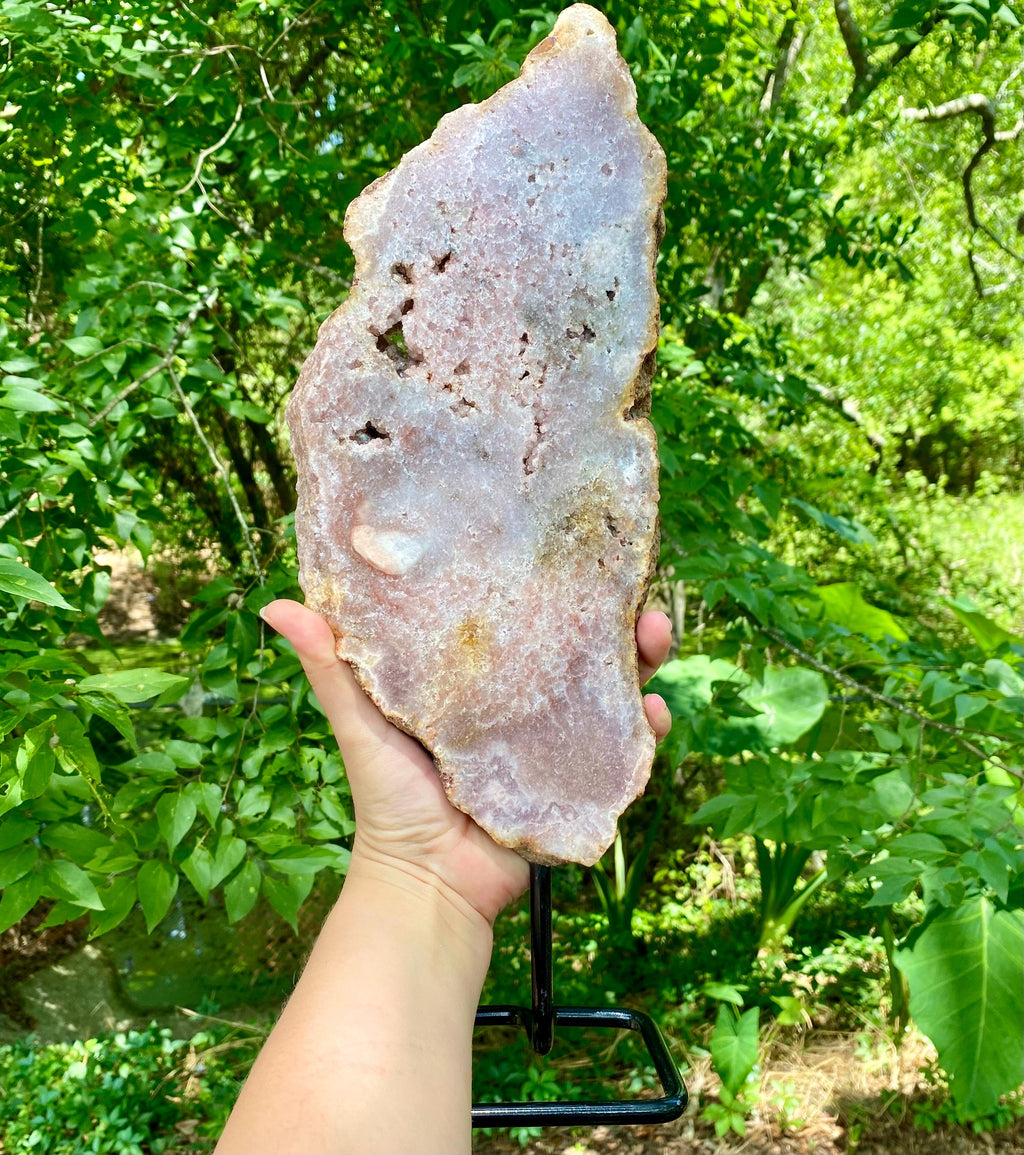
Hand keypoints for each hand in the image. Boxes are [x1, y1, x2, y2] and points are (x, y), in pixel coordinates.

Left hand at [259, 600, 672, 926]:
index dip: (546, 584)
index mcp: (476, 679)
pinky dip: (646, 730)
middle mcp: (522, 701)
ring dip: (639, 660)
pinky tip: (656, 714)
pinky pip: (622, 750)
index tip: (563, 547)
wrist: (430, 887)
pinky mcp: (579, 780)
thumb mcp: (361, 725)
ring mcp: (555, 740)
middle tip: (632, 593)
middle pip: (577, 646)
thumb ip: (332, 671)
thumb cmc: (389, 801)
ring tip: (653, 635)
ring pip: (609, 688)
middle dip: (610, 615)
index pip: (519, 618)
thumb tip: (278, 602)